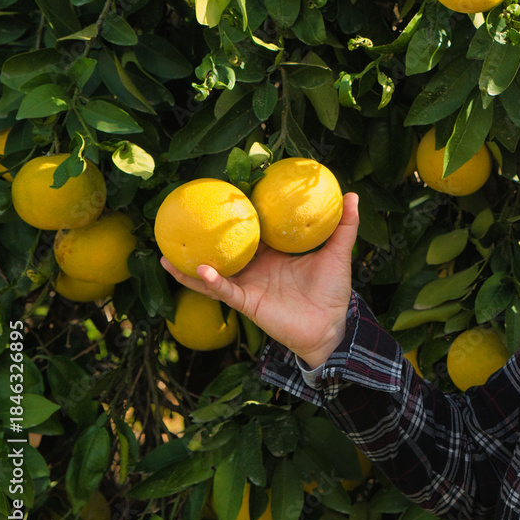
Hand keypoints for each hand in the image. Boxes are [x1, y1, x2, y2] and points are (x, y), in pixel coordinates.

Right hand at [160, 192, 359, 368]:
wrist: (332, 326)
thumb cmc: (333, 291)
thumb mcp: (338, 254)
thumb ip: (344, 226)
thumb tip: (353, 196)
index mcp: (273, 255)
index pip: (252, 231)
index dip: (239, 214)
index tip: (226, 193)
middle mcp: (256, 268)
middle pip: (226, 250)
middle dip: (205, 237)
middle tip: (185, 215)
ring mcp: (248, 285)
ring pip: (213, 273)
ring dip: (188, 264)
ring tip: (165, 251)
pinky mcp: (247, 302)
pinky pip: (224, 291)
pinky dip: (210, 282)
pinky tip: (197, 269)